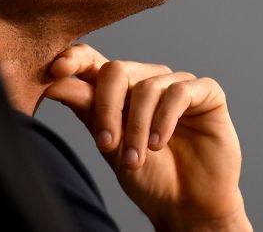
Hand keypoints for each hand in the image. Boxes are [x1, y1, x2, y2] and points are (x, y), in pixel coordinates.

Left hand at [43, 43, 252, 231]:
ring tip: (136, 159)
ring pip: (147, 86)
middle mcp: (149, 82)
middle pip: (117, 70)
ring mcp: (178, 85)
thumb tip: (55, 82)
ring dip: (137, 127)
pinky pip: (180, 92)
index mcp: (120, 92)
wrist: (186, 204)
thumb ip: (88, 110)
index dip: (76, 58)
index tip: (58, 69)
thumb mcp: (110, 145)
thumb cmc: (149, 176)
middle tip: (107, 144)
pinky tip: (158, 143)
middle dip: (107, 108)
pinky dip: (164, 119)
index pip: (94, 61)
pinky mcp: (207, 93)